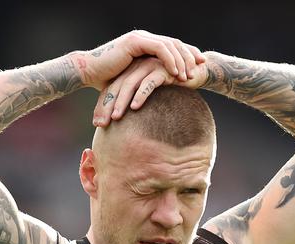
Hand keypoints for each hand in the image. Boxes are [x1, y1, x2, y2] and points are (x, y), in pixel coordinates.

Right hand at [71, 30, 204, 90]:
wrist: (88, 72)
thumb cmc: (105, 80)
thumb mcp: (132, 81)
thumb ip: (145, 82)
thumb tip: (156, 96)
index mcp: (144, 44)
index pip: (171, 47)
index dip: (186, 54)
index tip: (199, 65)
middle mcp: (144, 38)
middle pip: (174, 43)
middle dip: (190, 54)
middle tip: (202, 66)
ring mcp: (140, 38)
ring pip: (169, 45)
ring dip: (181, 60)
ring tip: (189, 75)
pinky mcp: (135, 42)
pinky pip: (159, 49)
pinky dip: (170, 60)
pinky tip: (176, 73)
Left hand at [92, 55, 208, 126]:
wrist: (197, 72)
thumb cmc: (174, 86)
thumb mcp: (153, 95)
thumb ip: (139, 103)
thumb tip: (126, 126)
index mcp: (131, 71)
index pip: (112, 89)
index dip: (103, 106)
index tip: (97, 124)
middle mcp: (137, 66)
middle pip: (117, 87)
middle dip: (107, 106)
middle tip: (101, 124)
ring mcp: (149, 66)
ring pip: (130, 84)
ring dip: (121, 102)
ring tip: (115, 118)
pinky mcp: (162, 69)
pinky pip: (148, 83)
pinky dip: (140, 95)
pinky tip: (135, 107)